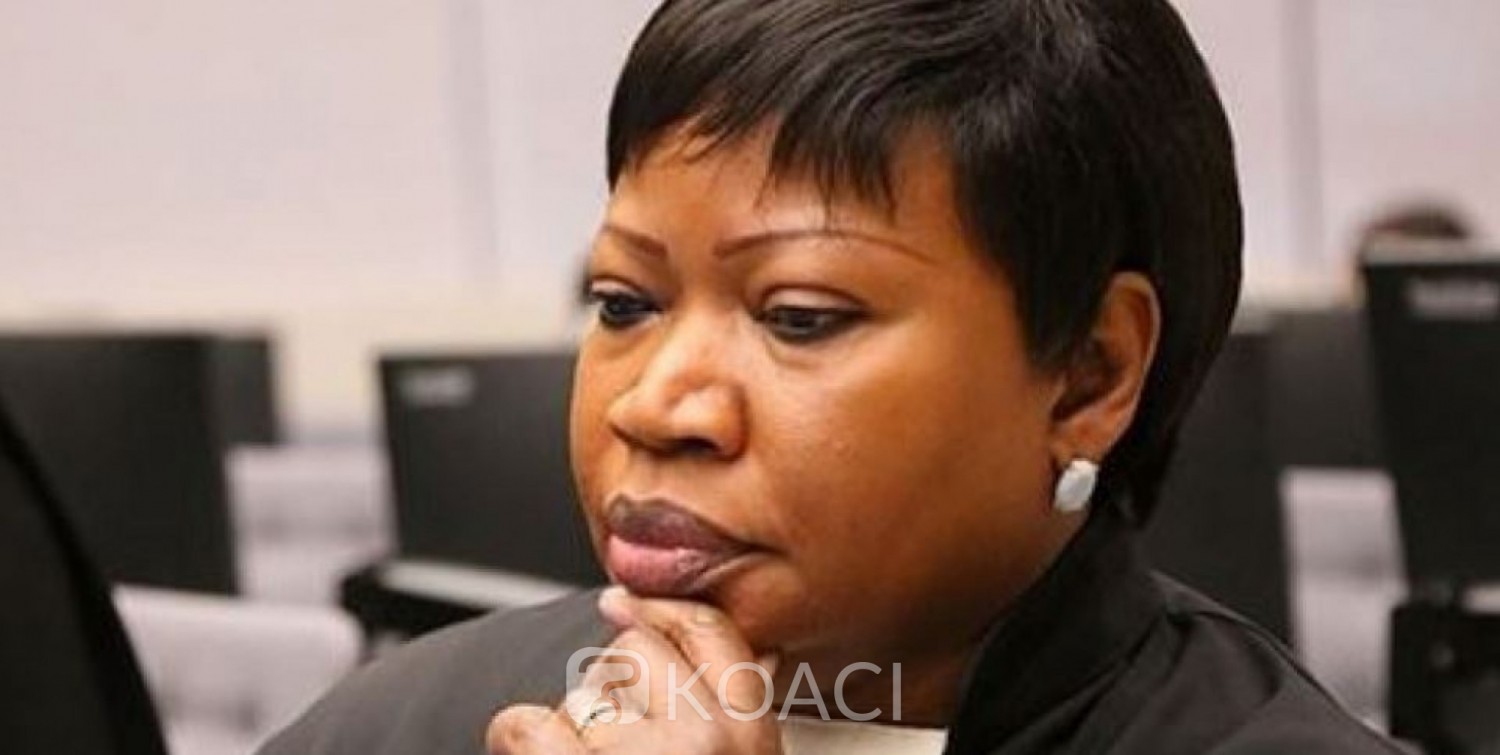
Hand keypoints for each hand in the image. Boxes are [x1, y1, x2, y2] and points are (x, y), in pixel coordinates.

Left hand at [487, 587, 782, 753]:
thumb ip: (742, 712)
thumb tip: (761, 658)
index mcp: (751, 739)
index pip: (713, 633)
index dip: (664, 610)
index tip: (626, 603)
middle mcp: (704, 741)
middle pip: (635, 650)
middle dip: (609, 685)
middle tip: (607, 742)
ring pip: (579, 690)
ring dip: (568, 729)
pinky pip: (523, 724)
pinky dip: (516, 741)